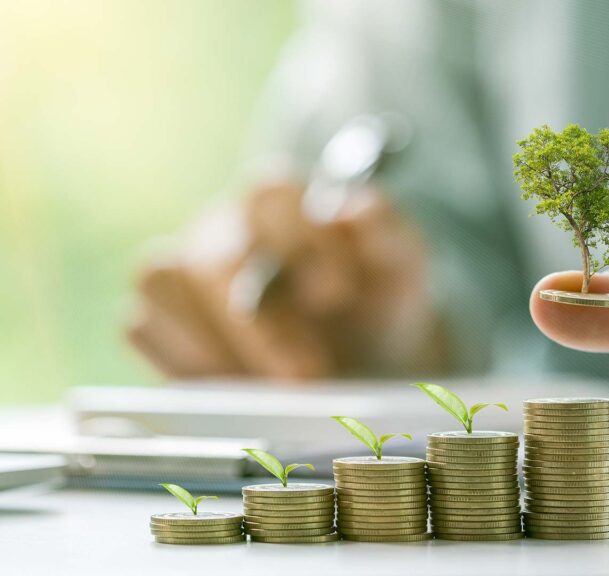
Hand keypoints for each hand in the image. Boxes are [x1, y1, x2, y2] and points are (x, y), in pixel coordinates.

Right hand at [127, 182, 443, 378]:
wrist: (366, 364)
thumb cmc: (377, 305)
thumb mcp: (402, 271)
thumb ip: (388, 235)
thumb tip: (355, 208)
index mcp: (281, 202)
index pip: (269, 193)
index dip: (299, 241)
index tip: (338, 296)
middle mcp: (223, 229)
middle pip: (216, 254)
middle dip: (264, 324)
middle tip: (309, 375)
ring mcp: (183, 272)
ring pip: (161, 279)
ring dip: (215, 341)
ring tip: (269, 389)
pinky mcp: (159, 320)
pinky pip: (141, 326)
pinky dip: (184, 360)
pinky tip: (234, 389)